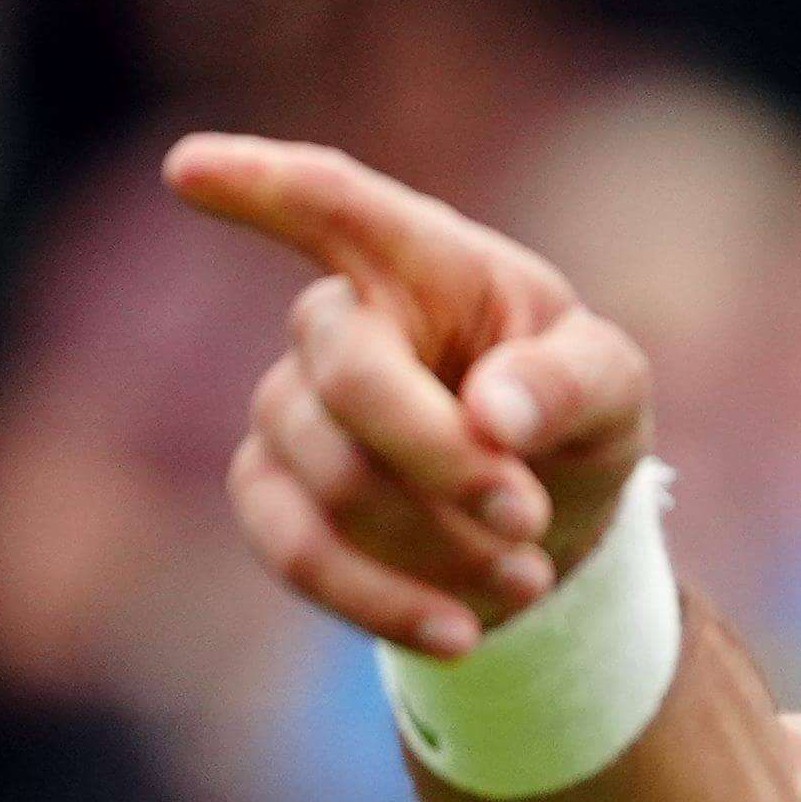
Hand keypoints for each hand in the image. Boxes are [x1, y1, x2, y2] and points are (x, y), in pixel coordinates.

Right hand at [168, 130, 655, 660]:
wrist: (544, 525)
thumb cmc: (569, 417)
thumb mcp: (611, 387)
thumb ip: (569, 383)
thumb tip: (492, 414)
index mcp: (422, 262)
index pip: (333, 205)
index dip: (261, 185)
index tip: (189, 168)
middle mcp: (338, 322)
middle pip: (350, 376)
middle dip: (443, 458)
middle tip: (528, 516)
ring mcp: (288, 407)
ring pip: (331, 479)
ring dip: (440, 541)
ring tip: (528, 573)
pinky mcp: (271, 495)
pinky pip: (299, 555)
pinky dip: (388, 604)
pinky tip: (460, 633)